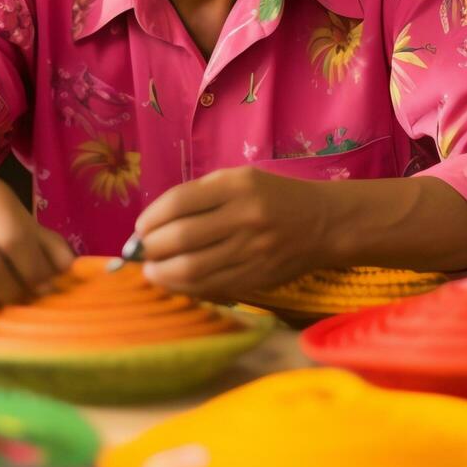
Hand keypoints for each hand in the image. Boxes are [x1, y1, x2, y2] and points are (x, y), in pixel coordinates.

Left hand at [131, 166, 334, 300]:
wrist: (324, 222)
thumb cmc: (274, 197)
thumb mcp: (240, 180)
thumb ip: (200, 197)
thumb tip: (153, 224)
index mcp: (237, 186)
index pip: (179, 203)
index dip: (151, 218)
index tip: (141, 228)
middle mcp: (244, 216)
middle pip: (181, 237)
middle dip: (151, 248)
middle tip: (143, 252)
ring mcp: (252, 250)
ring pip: (192, 268)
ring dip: (162, 273)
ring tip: (152, 271)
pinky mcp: (257, 277)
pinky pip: (211, 286)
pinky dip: (185, 287)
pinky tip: (175, 282)